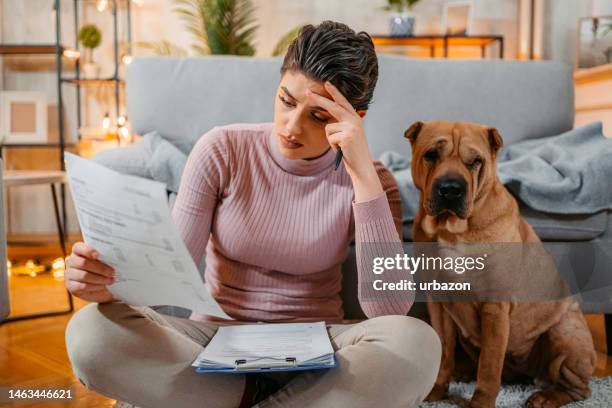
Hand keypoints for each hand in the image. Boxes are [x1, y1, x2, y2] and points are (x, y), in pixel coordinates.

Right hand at [65, 242, 115, 302]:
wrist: (104, 287)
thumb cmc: (106, 270)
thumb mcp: (107, 261)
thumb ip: (107, 256)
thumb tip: (117, 254)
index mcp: (79, 251)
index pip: (78, 247)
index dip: (87, 250)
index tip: (98, 255)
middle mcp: (71, 261)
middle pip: (83, 263)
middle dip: (100, 268)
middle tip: (112, 272)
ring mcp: (69, 274)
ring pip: (84, 276)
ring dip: (100, 279)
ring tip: (110, 280)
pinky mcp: (71, 286)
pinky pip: (82, 286)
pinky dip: (95, 286)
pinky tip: (102, 286)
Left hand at [307, 82, 381, 200]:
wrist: (362, 166)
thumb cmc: (353, 153)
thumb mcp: (349, 136)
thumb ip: (342, 125)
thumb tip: (328, 121)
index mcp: (355, 118)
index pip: (343, 102)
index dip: (335, 93)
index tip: (327, 83)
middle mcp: (354, 120)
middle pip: (332, 107)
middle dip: (318, 99)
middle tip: (306, 92)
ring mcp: (351, 127)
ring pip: (328, 128)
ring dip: (330, 140)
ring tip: (341, 147)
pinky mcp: (346, 136)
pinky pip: (329, 138)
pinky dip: (333, 147)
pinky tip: (342, 150)